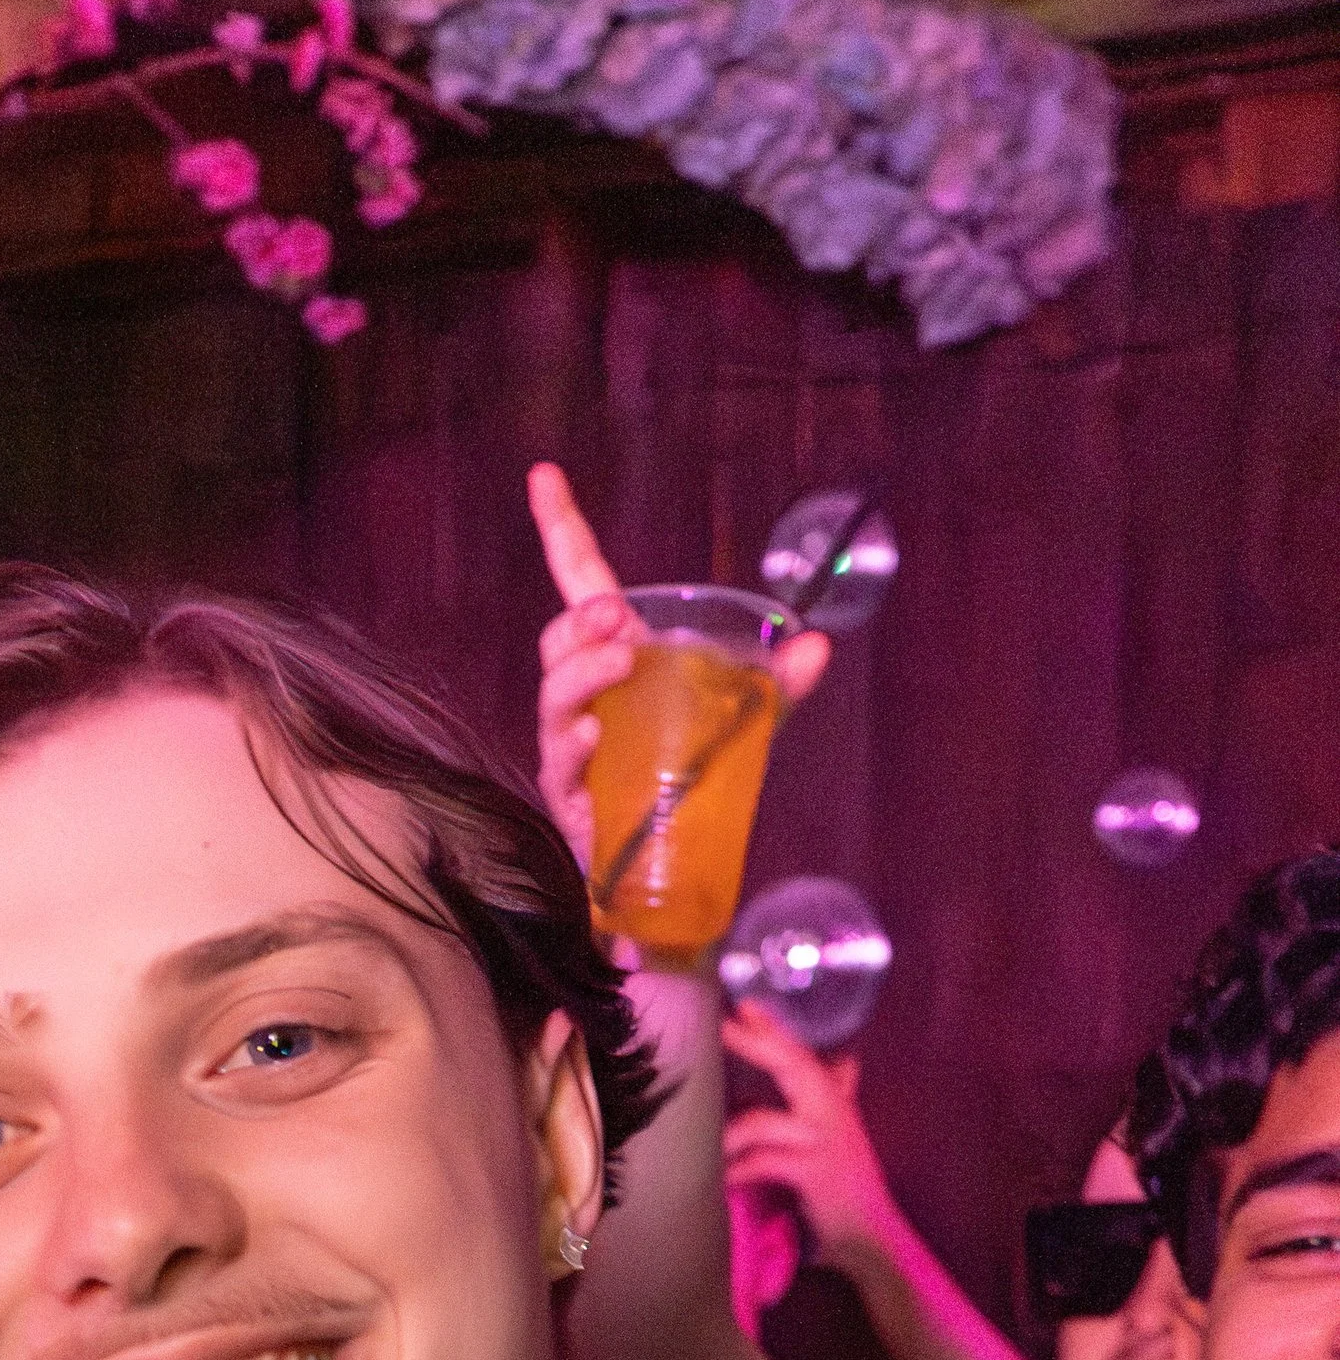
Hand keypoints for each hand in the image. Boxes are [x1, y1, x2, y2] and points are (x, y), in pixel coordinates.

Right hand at [528, 464, 831, 873]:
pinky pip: (563, 761)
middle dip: (581, 620)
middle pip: (559, 640)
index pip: (579, 584)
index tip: (544, 475)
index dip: (562, 530)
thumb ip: (776, 687)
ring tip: (619, 659)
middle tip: (617, 615)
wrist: (668, 884)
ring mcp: (572, 749)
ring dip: (582, 669)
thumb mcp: (741, 725)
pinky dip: (579, 739)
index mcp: (618, 662)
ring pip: (555, 695)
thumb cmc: (690, 790)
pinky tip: (599, 729)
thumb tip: (816, 645)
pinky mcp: (570, 800)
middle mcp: (585, 699)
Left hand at [720, 1004, 910, 1264]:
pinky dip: (738, 1171)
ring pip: (763, 1121)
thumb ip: (839, 1097)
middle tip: (723, 1025)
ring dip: (730, 1136)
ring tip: (709, 1152)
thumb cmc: (846, 1188)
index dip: (775, 1030)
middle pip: (794, 1066)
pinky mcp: (814, 1172)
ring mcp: (824, 1141)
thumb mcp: (842, 1136)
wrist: (870, 1236)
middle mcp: (834, 1112)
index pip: (803, 1055)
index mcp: (835, 1102)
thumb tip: (846, 1063)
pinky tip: (724, 1183)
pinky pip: (762, 1161)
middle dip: (757, 1044)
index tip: (746, 1005)